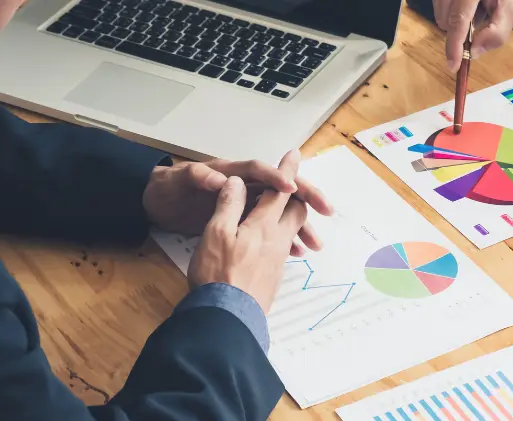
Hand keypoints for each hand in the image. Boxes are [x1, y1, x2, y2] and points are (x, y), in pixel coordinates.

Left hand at [142, 151, 332, 255]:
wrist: (156, 204)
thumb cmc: (168, 188)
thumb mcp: (180, 181)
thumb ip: (198, 178)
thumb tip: (218, 179)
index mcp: (230, 172)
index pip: (258, 171)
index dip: (276, 176)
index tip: (291, 187)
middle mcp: (244, 185)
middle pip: (282, 191)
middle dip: (305, 199)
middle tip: (326, 209)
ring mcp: (245, 204)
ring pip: (281, 213)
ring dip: (300, 225)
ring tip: (315, 243)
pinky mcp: (244, 222)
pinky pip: (272, 229)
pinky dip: (286, 239)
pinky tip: (297, 253)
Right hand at [186, 154, 307, 311]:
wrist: (228, 318)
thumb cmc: (219, 273)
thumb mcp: (216, 232)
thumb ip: (228, 204)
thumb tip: (236, 182)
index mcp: (264, 224)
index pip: (279, 190)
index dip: (287, 170)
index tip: (295, 154)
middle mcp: (277, 239)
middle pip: (296, 211)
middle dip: (297, 195)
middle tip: (293, 187)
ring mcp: (278, 259)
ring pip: (291, 230)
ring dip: (291, 218)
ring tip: (287, 215)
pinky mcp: (274, 276)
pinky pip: (284, 248)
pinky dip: (282, 237)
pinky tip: (271, 244)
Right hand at [434, 0, 512, 71]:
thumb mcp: (512, 8)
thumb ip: (497, 32)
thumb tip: (474, 53)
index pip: (459, 19)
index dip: (454, 44)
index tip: (453, 65)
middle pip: (445, 18)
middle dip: (460, 30)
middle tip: (481, 21)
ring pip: (440, 14)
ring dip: (455, 21)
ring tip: (477, 10)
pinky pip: (439, 5)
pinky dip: (452, 12)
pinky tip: (469, 5)